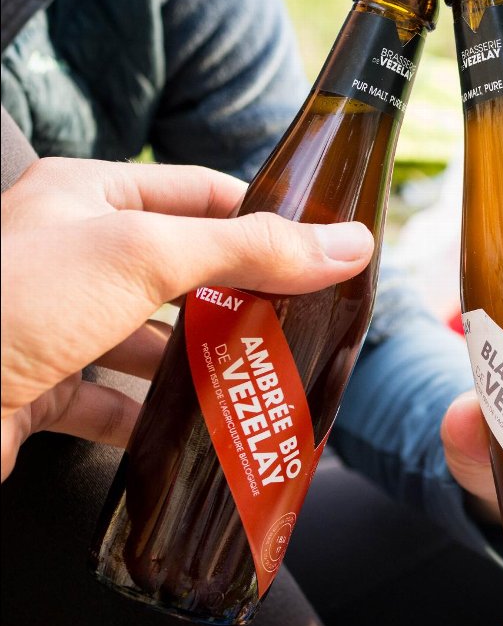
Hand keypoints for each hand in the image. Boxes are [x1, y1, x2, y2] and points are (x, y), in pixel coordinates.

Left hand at [1, 157, 374, 481]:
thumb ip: (249, 248)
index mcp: (86, 198)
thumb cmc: (11, 301)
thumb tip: (346, 246)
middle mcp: (68, 255)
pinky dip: (152, 419)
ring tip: (259, 379)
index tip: (318, 247)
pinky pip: (112, 401)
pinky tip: (190, 432)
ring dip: (200, 363)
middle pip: (181, 270)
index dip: (261, 216)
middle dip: (240, 298)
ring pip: (150, 339)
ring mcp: (54, 323)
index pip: (198, 193)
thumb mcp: (144, 256)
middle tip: (300, 322)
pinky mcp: (40, 387)